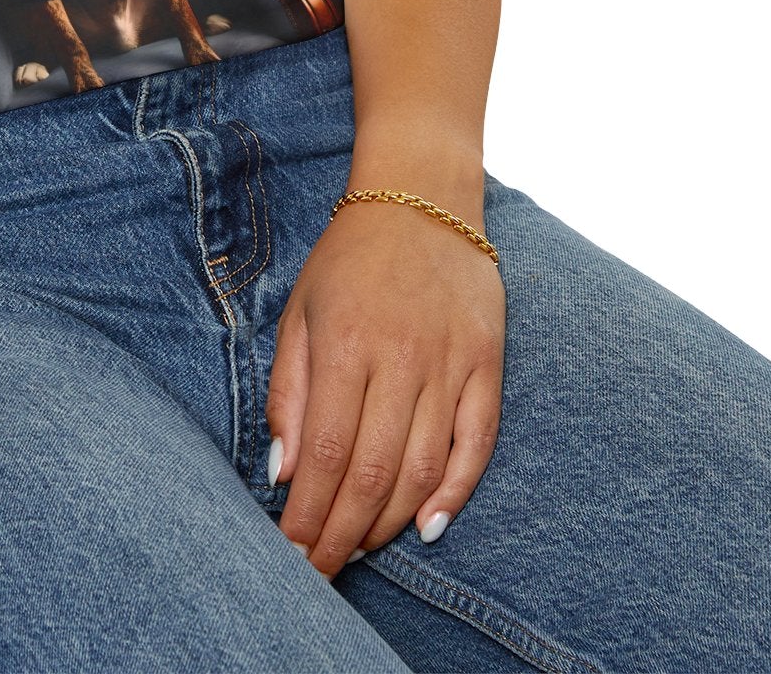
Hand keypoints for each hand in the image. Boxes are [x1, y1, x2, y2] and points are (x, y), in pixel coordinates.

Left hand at [266, 193, 505, 576]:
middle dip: (343, 533)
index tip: (292, 553)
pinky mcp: (488, 364)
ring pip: (423, 468)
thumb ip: (289, 392)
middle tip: (321, 571)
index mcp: (345, 344)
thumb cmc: (349, 259)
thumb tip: (283, 471)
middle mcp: (400, 358)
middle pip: (373, 472)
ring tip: (360, 550)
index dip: (309, 513)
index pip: (326, 453)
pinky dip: (455, 492)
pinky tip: (428, 526)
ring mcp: (450, 363)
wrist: (421, 198)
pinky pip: (477, 443)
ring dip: (389, 521)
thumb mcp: (300, 312)